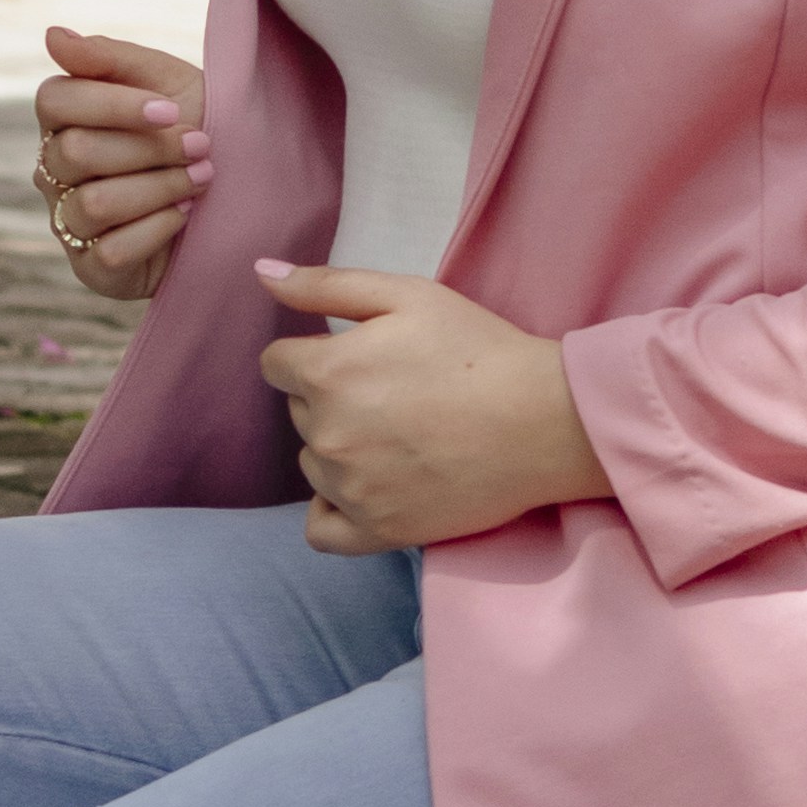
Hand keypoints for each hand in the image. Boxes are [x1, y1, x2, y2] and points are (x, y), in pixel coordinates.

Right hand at [33, 25, 209, 298]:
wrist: (239, 187)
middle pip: (77, 152)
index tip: (170, 109)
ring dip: (162, 187)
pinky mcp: (92, 267)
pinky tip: (185, 214)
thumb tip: (52, 35)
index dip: (113, 105)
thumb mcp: (163, 79)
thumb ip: (107, 57)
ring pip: (95, 203)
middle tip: (200, 145)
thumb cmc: (192, 123)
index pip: (56, 100)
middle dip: (150, 148)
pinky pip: (111, 250)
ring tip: (203, 177)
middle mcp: (54, 169)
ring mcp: (68, 220)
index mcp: (63, 118)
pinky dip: (158, 229)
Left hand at [254, 263, 618, 552]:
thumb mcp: (406, 294)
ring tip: (397, 436)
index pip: (277, 364)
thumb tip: (262, 274)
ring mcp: (350, 489)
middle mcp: (328, 435)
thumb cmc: (480, 349)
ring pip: (313, 465)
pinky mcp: (378, 531)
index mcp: (327, 372)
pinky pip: (321, 529)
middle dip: (330, 398)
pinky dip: (332, 509)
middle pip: (298, 413)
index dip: (312, 355)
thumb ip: (326, 286)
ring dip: (338, 449)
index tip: (357, 357)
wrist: (544, 421)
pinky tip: (363, 488)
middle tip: (392, 393)